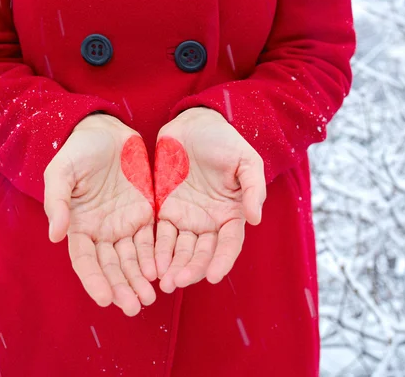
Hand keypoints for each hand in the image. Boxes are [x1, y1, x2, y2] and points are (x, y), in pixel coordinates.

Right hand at [44, 113, 156, 316]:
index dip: (94, 280)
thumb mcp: (62, 172)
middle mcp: (102, 231)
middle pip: (112, 266)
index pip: (86, 260)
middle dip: (122, 287)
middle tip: (135, 306)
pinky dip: (155, 257)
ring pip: (133, 259)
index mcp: (79, 225)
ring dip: (139, 279)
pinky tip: (161, 272)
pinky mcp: (145, 213)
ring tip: (150, 298)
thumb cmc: (79, 150)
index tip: (105, 299)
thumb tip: (55, 235)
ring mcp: (124, 223)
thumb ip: (58, 202)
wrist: (106, 130)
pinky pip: (151, 240)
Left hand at [154, 107, 265, 292]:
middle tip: (178, 282)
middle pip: (201, 253)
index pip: (228, 244)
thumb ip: (253, 188)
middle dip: (191, 269)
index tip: (213, 276)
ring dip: (172, 266)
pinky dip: (156, 251)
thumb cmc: (224, 140)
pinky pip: (159, 235)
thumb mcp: (246, 160)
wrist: (194, 123)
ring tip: (163, 282)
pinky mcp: (163, 210)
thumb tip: (255, 219)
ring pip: (179, 250)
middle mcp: (208, 222)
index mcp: (231, 213)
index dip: (222, 261)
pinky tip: (150, 265)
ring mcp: (185, 218)